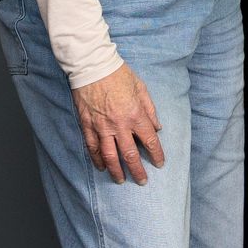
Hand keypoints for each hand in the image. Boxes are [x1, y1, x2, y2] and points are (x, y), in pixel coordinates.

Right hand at [72, 63, 164, 183]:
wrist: (93, 66)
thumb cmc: (119, 74)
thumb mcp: (141, 88)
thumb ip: (150, 109)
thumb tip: (157, 127)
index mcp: (135, 115)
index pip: (149, 141)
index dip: (156, 154)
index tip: (159, 164)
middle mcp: (119, 125)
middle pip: (130, 154)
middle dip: (137, 170)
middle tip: (142, 181)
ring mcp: (102, 127)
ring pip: (110, 155)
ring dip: (116, 171)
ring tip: (120, 180)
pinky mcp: (87, 125)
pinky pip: (93, 147)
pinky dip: (97, 159)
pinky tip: (101, 167)